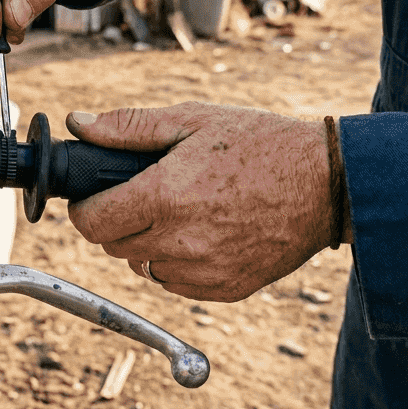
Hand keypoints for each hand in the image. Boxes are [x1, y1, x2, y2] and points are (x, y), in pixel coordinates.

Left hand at [65, 103, 335, 302]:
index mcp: (166, 195)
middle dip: (117, 222)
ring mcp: (205, 270)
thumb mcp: (194, 119)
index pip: (92, 223)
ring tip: (178, 213)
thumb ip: (130, 126)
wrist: (328, 183)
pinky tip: (201, 233)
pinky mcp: (226, 288)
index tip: (92, 200)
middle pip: (113, 247)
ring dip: (147, 244)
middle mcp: (181, 240)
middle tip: (142, 198)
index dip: (84, 210)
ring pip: (143, 267)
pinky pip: (176, 283)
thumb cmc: (261, 144)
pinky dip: (177, 264)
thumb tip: (79, 123)